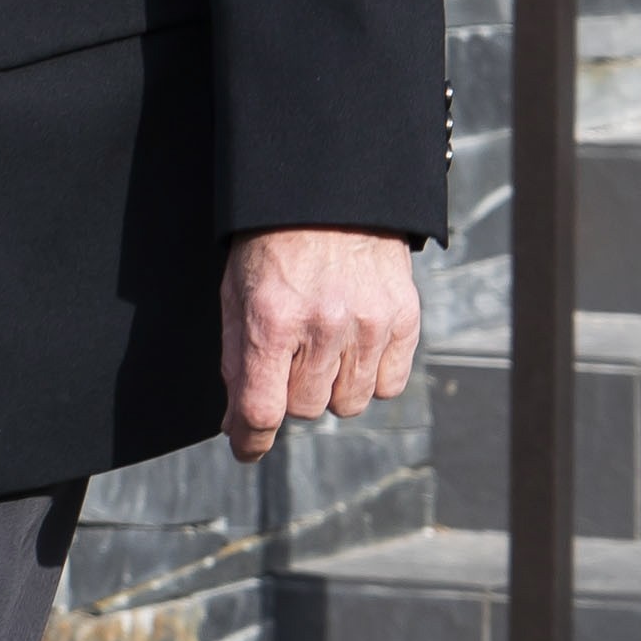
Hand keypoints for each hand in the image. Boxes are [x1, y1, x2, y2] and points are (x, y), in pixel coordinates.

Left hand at [221, 226, 419, 459]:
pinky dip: (369, 376)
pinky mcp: (404, 320)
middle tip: (287, 353)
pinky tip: (354, 344)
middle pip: (304, 408)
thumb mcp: (236, 291)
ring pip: (348, 403)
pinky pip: (388, 386)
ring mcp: (369, 324)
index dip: (251, 438)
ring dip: (330, 386)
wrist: (330, 192)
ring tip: (322, 343)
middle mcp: (323, 325)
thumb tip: (237, 423)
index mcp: (270, 317)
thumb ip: (235, 358)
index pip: (262, 407)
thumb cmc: (272, 241)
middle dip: (289, 391)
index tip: (246, 448)